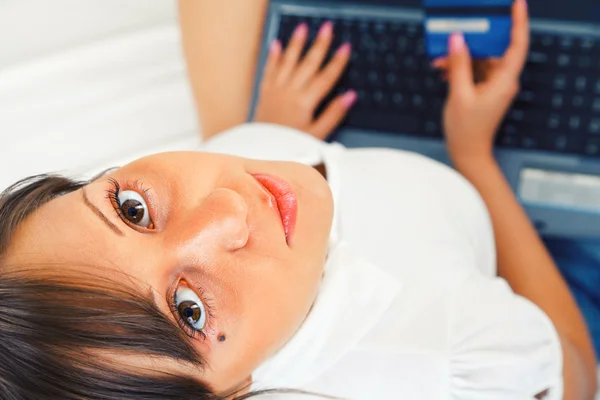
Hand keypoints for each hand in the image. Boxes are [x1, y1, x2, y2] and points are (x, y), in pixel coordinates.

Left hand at [253, 22, 356, 139]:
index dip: (337, 62)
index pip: (325, 78)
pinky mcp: (265, 93)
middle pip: (308, 64)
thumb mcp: (317, 135)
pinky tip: (276, 44)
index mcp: (305, 102)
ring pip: (288, 62)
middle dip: (319, 44)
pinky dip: (273, 57)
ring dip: (296, 44)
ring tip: (303, 28)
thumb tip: (350, 97)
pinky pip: (269, 70)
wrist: (262, 152)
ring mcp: (276, 90)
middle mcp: (290, 92)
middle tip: (327, 27)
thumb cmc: (290, 146)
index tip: (346, 48)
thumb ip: (333, 114)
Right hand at [433, 0, 528, 169]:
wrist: (468, 152)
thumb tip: (458, 40)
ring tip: (440, 60)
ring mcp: (494, 85)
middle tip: (458, 30)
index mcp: (504, 81)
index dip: (518, 22)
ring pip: (480, 60)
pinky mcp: (485, 90)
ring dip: (461, 57)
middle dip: (473, 41)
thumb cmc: (466, 130)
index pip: (517, 45)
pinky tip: (444, 69)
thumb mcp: (459, 94)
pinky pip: (474, 71)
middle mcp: (503, 81)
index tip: (517, 3)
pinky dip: (460, 68)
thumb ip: (459, 65)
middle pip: (494, 50)